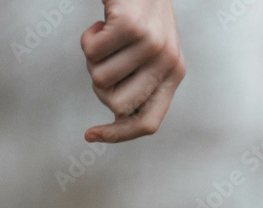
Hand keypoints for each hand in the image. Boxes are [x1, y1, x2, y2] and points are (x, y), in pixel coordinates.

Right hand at [81, 0, 184, 142]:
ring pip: (99, 79)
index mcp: (174, 75)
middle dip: (101, 87)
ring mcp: (151, 44)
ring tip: (108, 36)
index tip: (90, 135)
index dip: (117, 135)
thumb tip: (118, 120)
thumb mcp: (149, 57)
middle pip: (116, 106)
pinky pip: (91, 52)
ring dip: (93, 59)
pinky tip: (102, 22)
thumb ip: (140, 86)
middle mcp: (167, 62)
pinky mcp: (131, 26)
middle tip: (107, 60)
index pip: (147, 123)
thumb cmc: (140, 18)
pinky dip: (88, 37)